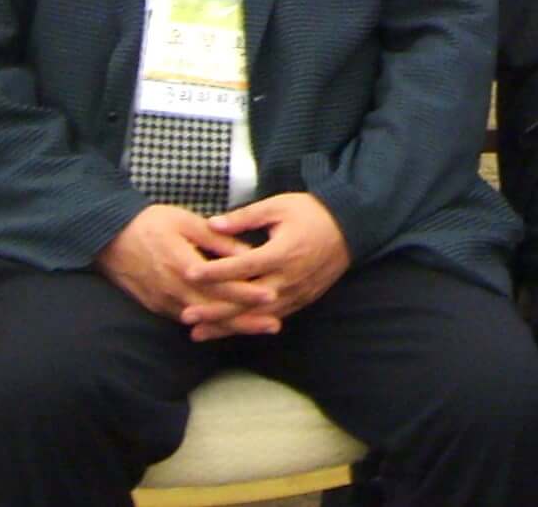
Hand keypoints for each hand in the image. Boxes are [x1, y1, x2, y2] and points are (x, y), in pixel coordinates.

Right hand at [96, 204, 259, 327]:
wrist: (110, 239)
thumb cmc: (151, 223)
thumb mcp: (187, 222)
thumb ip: (218, 239)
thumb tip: (249, 253)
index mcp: (183, 265)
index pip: (221, 284)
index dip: (246, 292)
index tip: (272, 295)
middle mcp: (174, 290)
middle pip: (216, 310)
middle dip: (246, 320)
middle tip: (275, 325)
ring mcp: (164, 302)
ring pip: (204, 320)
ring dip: (231, 327)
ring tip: (259, 329)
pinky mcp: (158, 307)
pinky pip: (188, 320)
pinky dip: (210, 325)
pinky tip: (228, 328)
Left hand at [186, 193, 352, 337]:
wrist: (351, 228)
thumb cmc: (312, 212)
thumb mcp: (279, 206)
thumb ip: (245, 217)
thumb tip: (212, 224)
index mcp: (282, 252)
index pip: (242, 266)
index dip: (215, 271)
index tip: (189, 274)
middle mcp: (288, 278)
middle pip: (246, 299)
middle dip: (214, 310)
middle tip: (186, 315)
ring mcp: (296, 293)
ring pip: (256, 316)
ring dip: (227, 326)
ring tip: (198, 332)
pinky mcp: (301, 301)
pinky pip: (271, 318)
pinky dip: (248, 326)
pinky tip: (229, 331)